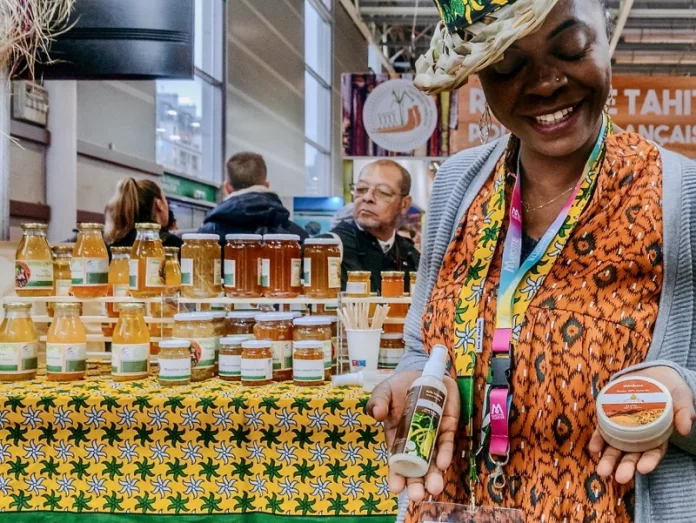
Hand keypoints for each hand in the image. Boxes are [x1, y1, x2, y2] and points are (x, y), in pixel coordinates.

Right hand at [367, 370, 460, 502]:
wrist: (422, 372)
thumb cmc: (400, 386)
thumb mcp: (383, 392)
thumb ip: (378, 402)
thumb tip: (376, 413)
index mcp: (396, 437)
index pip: (397, 461)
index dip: (396, 476)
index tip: (395, 489)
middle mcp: (415, 441)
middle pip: (416, 467)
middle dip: (416, 483)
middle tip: (416, 496)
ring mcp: (432, 435)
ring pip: (434, 460)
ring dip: (434, 475)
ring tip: (434, 488)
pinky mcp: (447, 427)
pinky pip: (447, 443)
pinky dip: (445, 453)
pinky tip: (443, 463)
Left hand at [589, 366, 695, 483]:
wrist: (652, 374)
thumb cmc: (670, 389)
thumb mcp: (682, 398)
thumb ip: (684, 412)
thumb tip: (685, 428)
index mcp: (658, 436)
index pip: (654, 452)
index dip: (649, 461)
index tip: (643, 469)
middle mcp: (640, 437)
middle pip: (632, 454)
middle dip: (625, 467)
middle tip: (619, 478)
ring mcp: (623, 429)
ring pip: (615, 447)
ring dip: (608, 459)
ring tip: (602, 471)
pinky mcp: (610, 417)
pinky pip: (603, 431)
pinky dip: (597, 440)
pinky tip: (593, 448)